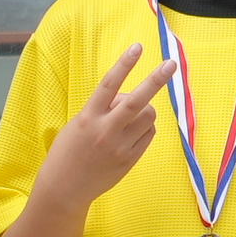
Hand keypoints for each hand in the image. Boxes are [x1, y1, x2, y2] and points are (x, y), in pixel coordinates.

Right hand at [40, 44, 167, 198]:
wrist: (64, 189)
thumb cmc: (69, 151)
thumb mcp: (79, 124)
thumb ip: (103, 110)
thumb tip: (131, 99)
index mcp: (88, 117)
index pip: (109, 85)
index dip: (124, 64)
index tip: (137, 47)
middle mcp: (105, 131)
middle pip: (137, 101)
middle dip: (156, 80)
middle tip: (171, 64)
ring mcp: (119, 147)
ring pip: (148, 117)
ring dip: (145, 111)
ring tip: (128, 120)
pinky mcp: (129, 160)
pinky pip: (149, 135)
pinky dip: (144, 129)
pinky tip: (130, 135)